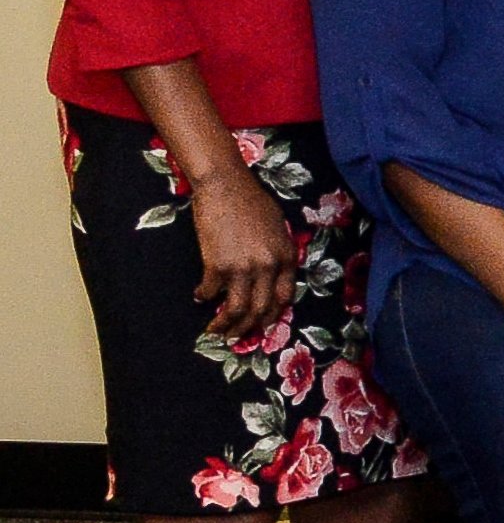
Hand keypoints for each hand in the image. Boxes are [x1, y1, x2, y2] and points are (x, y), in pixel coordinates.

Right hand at [182, 164, 298, 344]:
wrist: (225, 186)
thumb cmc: (251, 201)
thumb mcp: (277, 228)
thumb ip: (277, 252)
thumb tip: (270, 273)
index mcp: (285, 257)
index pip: (284, 298)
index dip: (272, 315)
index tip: (262, 324)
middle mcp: (268, 267)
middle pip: (260, 309)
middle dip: (248, 328)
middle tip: (236, 336)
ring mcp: (243, 268)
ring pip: (237, 309)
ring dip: (225, 325)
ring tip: (216, 330)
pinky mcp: (217, 265)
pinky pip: (211, 291)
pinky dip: (204, 297)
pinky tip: (200, 296)